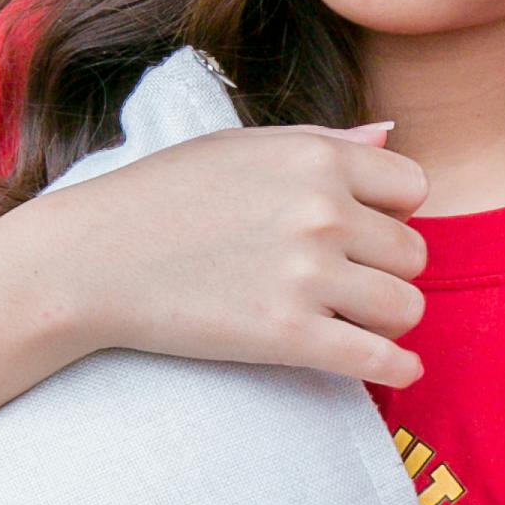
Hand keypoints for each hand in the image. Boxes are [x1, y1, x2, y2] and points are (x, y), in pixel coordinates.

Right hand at [20, 121, 428, 388]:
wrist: (90, 259)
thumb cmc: (160, 197)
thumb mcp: (240, 147)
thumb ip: (322, 140)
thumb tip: (389, 135)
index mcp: (314, 158)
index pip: (412, 187)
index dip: (391, 213)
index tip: (360, 231)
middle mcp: (321, 211)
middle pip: (413, 253)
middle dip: (386, 270)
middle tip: (344, 281)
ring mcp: (307, 275)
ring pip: (406, 307)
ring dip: (386, 319)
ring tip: (352, 320)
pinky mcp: (288, 335)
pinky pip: (379, 359)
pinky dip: (399, 368)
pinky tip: (399, 369)